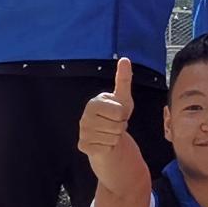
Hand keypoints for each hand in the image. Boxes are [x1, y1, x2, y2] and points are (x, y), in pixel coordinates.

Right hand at [78, 57, 137, 182]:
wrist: (109, 139)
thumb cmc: (116, 117)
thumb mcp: (123, 99)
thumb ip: (124, 79)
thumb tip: (125, 59)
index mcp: (94, 103)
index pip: (119, 111)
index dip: (124, 115)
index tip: (118, 114)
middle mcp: (84, 117)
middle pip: (117, 125)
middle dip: (121, 127)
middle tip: (114, 125)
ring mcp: (82, 132)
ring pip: (113, 137)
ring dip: (116, 137)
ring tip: (110, 133)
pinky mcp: (83, 146)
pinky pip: (107, 147)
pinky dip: (110, 147)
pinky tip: (105, 143)